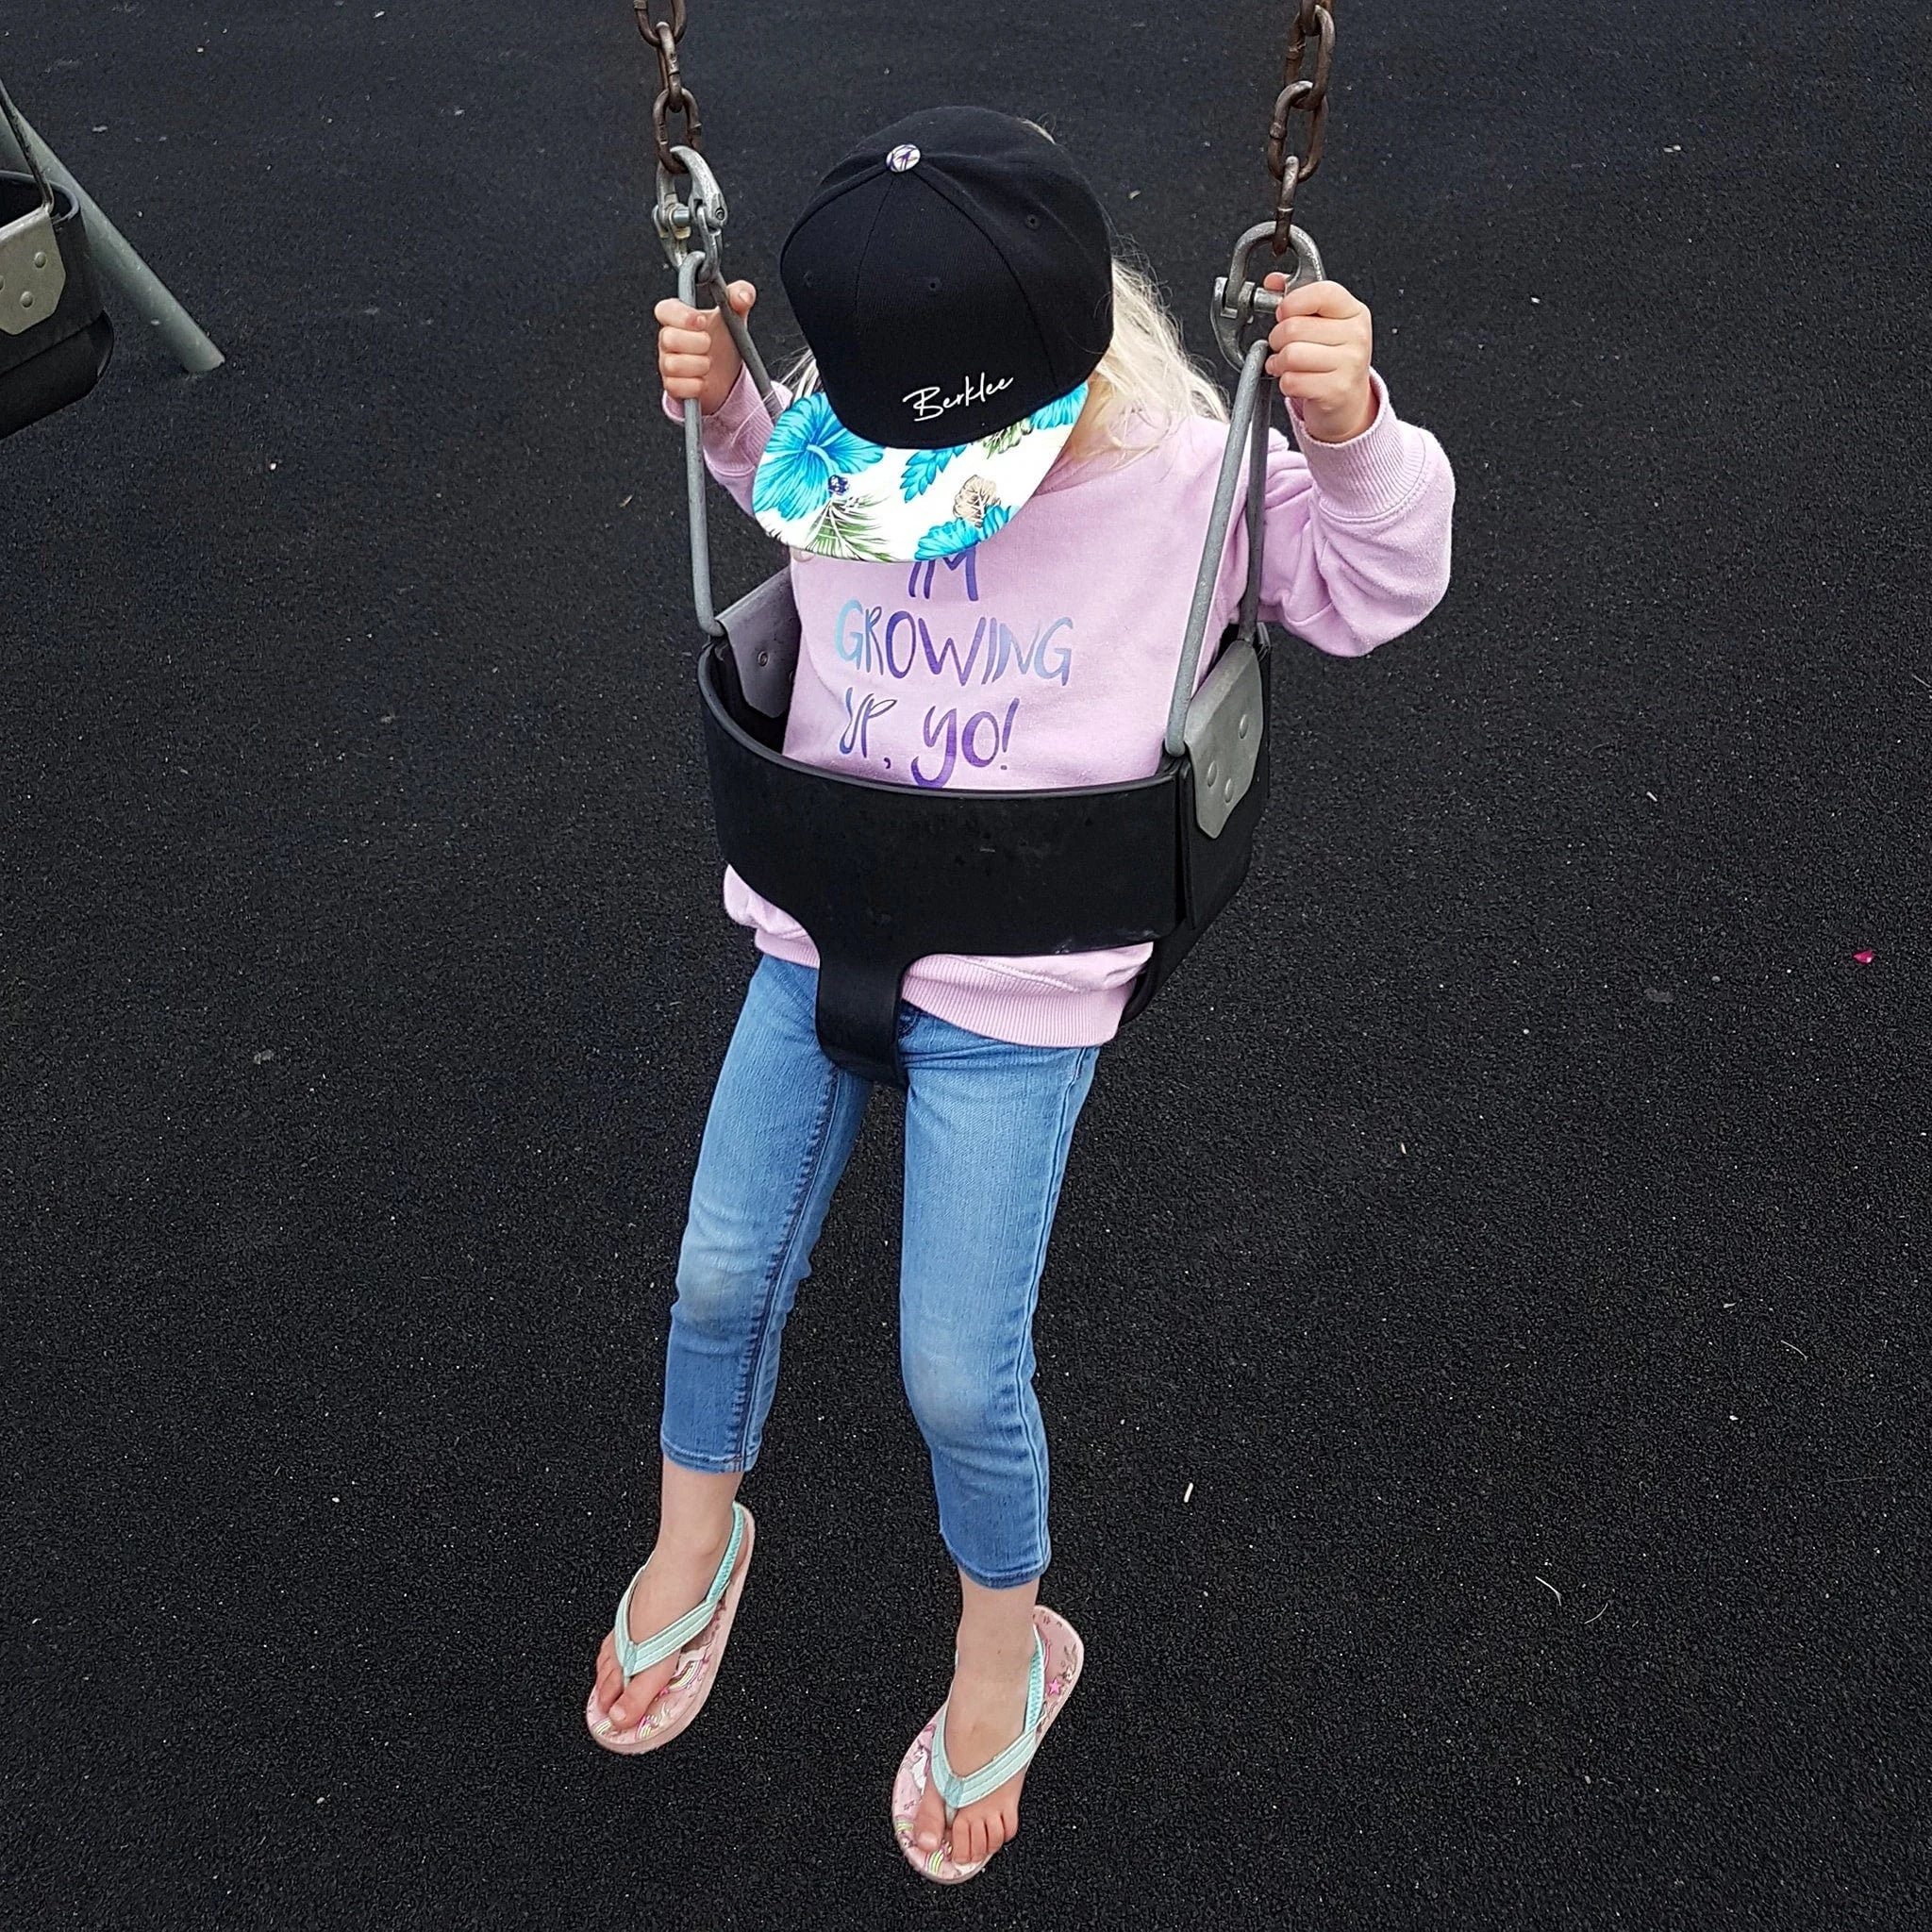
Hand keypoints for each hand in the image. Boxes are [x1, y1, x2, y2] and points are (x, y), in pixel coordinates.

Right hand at [655, 279, 756, 415]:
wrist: (729, 375)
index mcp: (678, 317)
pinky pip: (677, 386)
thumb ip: (741, 294)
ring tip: (709, 363)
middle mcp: (668, 339)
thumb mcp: (736, 314)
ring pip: (672, 364)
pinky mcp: (672, 386)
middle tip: (709, 344)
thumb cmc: (725, 341)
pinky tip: (704, 381)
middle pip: (667, 338)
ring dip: (698, 365)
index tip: (703, 321)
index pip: (664, 310)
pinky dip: (695, 386)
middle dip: (695, 343)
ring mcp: (667, 363)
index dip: (682, 316)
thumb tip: (743, 295)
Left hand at [1263, 275, 1375, 442]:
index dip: (1292, 302)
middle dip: (1277, 338)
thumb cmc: (1332, 359)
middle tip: (1281, 345)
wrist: (1348, 401)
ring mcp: (1349, 364)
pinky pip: (1292, 381)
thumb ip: (1298, 298)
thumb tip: (1273, 281)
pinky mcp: (1337, 390)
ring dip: (1278, 362)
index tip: (1284, 312)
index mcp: (1353, 311)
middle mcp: (1356, 335)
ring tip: (1285, 364)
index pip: (1322, 292)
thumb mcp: (1322, 323)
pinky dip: (1285, 383)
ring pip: (1290, 355)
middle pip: (1294, 327)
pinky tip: (1294, 380)